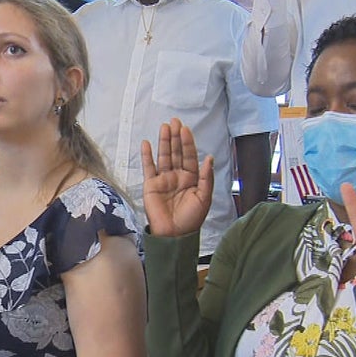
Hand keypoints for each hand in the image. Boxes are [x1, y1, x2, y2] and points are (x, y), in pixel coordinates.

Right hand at [141, 118, 214, 237]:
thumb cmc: (191, 218)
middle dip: (176, 137)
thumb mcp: (204, 198)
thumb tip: (209, 157)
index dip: (188, 143)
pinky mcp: (151, 185)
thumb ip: (206, 178)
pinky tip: (147, 144)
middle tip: (175, 121)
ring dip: (163, 142)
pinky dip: (147, 156)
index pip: (189, 156)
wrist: (174, 235)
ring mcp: (163, 179)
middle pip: (176, 152)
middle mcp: (177, 176)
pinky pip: (148, 168)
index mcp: (192, 178)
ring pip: (163, 156)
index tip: (185, 129)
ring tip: (164, 127)